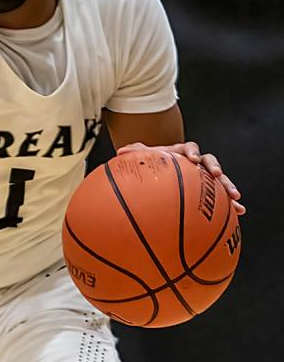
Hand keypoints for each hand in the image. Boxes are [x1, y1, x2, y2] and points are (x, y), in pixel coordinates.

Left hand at [117, 141, 244, 215]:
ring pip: (221, 179)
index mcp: (182, 153)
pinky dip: (232, 204)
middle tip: (218, 175)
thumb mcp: (146, 159)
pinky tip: (240, 212)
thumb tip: (121, 152)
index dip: (193, 152)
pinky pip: (224, 196)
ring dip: (229, 186)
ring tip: (236, 198)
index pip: (190, 148)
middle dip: (215, 167)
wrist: (163, 174)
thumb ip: (136, 154)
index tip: (193, 159)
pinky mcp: (212, 190)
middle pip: (210, 161)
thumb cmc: (154, 165)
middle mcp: (197, 163)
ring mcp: (206, 176)